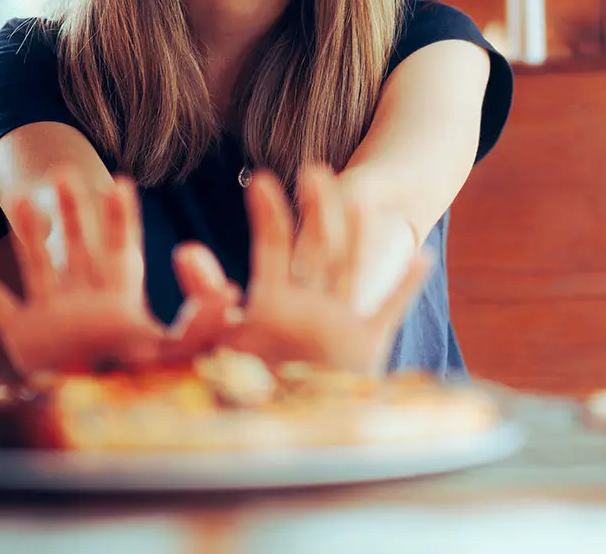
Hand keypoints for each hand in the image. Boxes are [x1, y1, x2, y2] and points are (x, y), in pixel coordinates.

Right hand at [0, 172, 235, 374]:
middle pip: (78, 246)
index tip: (121, 181)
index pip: (120, 248)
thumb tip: (231, 286)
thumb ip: (204, 319)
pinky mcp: (22, 336)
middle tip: (66, 172)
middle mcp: (84, 299)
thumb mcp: (180, 348)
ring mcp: (51, 314)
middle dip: (74, 211)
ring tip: (22, 196)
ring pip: (37, 262)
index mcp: (120, 299)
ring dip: (28, 232)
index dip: (119, 217)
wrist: (105, 422)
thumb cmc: (146, 386)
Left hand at [174, 169, 433, 374]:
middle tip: (314, 170)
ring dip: (358, 236)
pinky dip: (403, 285)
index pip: (273, 248)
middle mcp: (309, 307)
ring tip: (364, 201)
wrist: (276, 435)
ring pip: (351, 269)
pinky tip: (420, 256)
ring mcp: (338, 324)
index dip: (269, 215)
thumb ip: (206, 299)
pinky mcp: (364, 348)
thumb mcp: (220, 339)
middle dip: (317, 211)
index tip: (261, 180)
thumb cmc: (243, 387)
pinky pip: (387, 311)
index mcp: (274, 303)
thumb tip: (185, 252)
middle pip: (318, 247)